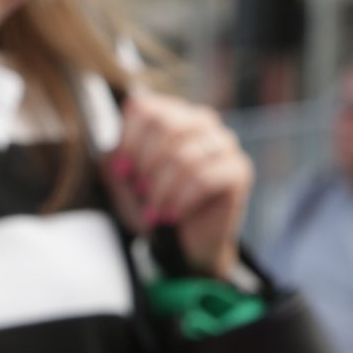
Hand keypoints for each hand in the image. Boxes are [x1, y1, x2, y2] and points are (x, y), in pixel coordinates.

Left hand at [104, 87, 253, 280]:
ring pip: (185, 156)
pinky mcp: (239, 169)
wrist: (182, 243)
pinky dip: (181, 201)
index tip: (122, 171)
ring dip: (162, 191)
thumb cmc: (152, 205)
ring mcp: (225, 143)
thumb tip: (113, 148)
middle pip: (167, 126)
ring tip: (155, 211)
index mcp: (172, 115)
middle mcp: (202, 122)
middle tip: (140, 191)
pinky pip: (204, 179)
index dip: (129, 141)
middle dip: (147, 165)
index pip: (147, 109)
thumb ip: (114, 157)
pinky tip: (173, 215)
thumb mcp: (123, 181)